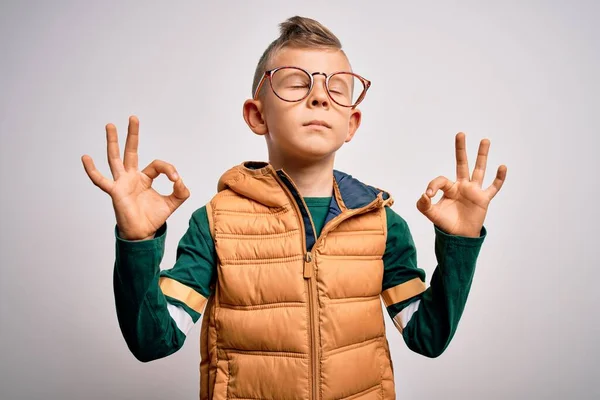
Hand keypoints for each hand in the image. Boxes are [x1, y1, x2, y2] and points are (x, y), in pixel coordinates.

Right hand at [81, 116, 189, 239]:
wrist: (143, 233)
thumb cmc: (153, 217)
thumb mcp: (173, 202)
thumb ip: (181, 191)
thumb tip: (180, 181)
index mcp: (144, 178)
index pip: (157, 165)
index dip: (169, 170)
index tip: (176, 180)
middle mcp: (131, 177)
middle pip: (131, 151)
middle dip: (132, 135)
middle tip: (133, 118)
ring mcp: (121, 183)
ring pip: (115, 159)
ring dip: (113, 142)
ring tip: (110, 125)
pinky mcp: (115, 192)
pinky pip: (101, 180)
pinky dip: (92, 170)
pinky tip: (86, 157)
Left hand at [416, 132, 506, 237]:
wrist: (459, 236)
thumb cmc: (446, 223)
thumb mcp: (431, 214)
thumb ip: (424, 205)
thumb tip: (424, 195)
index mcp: (449, 188)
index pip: (441, 180)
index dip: (433, 185)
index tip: (428, 195)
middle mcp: (462, 186)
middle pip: (462, 164)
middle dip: (460, 149)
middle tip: (460, 134)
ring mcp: (474, 191)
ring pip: (479, 170)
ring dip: (482, 155)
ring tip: (485, 140)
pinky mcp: (483, 199)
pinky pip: (493, 187)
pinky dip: (499, 178)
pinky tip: (502, 167)